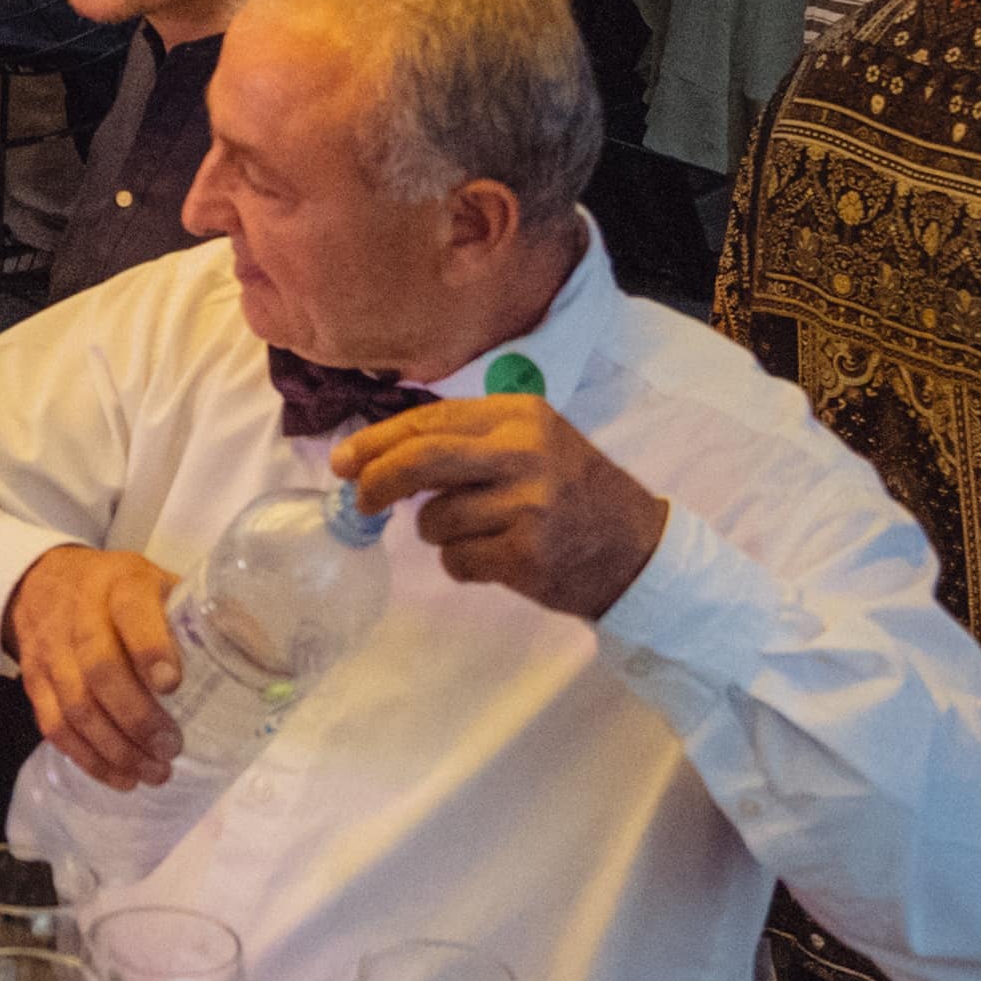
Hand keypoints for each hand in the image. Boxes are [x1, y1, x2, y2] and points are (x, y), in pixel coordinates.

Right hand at [7, 544, 185, 789]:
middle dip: (137, 718)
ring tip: (154, 773)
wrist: (39, 583)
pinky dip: (88, 758)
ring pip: (76, 707)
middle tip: (171, 749)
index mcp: (120, 585)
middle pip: (100, 671)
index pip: (130, 612)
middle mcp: (79, 617)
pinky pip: (55, 727)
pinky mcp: (34, 683)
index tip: (173, 685)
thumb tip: (261, 649)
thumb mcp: (157, 581)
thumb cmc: (117, 590)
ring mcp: (51, 652)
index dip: (150, 648)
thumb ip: (196, 613)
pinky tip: (120, 777)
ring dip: (116, 748)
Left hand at [337, 399, 670, 623]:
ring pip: (435, 520)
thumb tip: (378, 453)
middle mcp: (524, 452)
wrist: (637, 549)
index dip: (377, 441)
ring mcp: (528, 505)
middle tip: (359, 501)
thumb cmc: (574, 493)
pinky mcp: (527, 555)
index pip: (430, 421)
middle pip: (422, 460)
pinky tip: (498, 559)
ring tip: (482, 533)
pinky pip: (457, 561)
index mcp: (520, 415)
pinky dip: (463, 565)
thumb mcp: (531, 444)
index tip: (343, 460)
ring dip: (439, 534)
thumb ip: (468, 442)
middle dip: (377, 481)